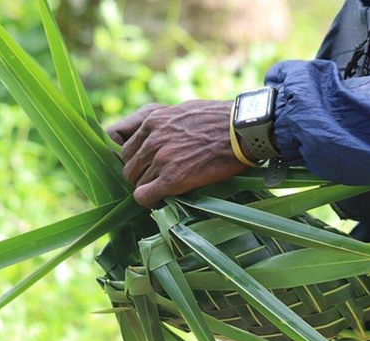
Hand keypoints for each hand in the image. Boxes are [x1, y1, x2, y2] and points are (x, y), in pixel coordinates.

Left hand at [106, 100, 250, 207]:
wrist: (242, 130)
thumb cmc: (220, 119)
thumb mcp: (184, 110)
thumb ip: (165, 122)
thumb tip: (161, 130)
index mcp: (152, 121)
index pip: (127, 148)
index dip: (138, 161)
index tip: (148, 168)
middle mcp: (152, 140)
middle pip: (130, 168)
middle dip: (141, 176)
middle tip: (156, 182)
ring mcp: (160, 160)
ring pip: (137, 183)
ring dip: (148, 189)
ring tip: (164, 192)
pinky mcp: (172, 179)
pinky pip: (144, 196)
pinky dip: (150, 202)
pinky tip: (161, 201)